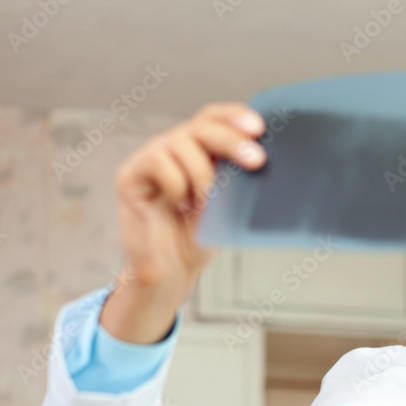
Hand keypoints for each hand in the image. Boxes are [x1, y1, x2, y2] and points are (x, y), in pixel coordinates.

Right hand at [100, 102, 265, 342]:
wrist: (171, 273)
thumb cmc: (197, 240)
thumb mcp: (225, 206)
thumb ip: (234, 179)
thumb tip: (259, 158)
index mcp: (197, 151)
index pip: (213, 118)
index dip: (234, 117)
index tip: (259, 128)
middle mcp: (173, 148)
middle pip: (202, 124)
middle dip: (232, 140)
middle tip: (256, 161)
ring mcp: (150, 158)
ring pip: (181, 141)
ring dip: (203, 174)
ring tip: (206, 204)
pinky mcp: (130, 175)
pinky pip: (158, 161)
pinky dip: (177, 184)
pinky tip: (178, 205)